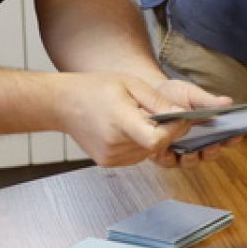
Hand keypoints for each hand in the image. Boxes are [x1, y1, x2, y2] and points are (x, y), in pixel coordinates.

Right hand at [53, 72, 193, 165]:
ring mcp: (111, 157)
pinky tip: (129, 128)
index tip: (179, 117)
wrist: (62, 104)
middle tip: (161, 112)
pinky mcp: (109, 162)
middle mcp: (115, 146)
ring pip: (149, 151)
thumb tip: (184, 114)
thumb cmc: (94, 89)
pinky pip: (137, 155)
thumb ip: (158, 102)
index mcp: (120, 123)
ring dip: (153, 137)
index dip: (174, 129)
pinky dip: (140, 143)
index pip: (158, 139)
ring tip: (139, 117)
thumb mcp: (131, 84)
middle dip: (167, 130)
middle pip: (157, 145)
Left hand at [148, 79, 235, 168]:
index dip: (232, 138)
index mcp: (208, 128)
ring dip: (192, 158)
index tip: (236, 135)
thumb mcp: (191, 94)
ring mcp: (179, 149)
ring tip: (189, 152)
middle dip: (212, 151)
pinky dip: (169, 159)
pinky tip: (168, 152)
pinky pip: (168, 161)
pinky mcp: (162, 153)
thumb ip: (207, 101)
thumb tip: (228, 102)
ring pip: (190, 161)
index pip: (225, 137)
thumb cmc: (174, 94)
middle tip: (212, 145)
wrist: (148, 93)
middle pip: (209, 153)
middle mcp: (196, 142)